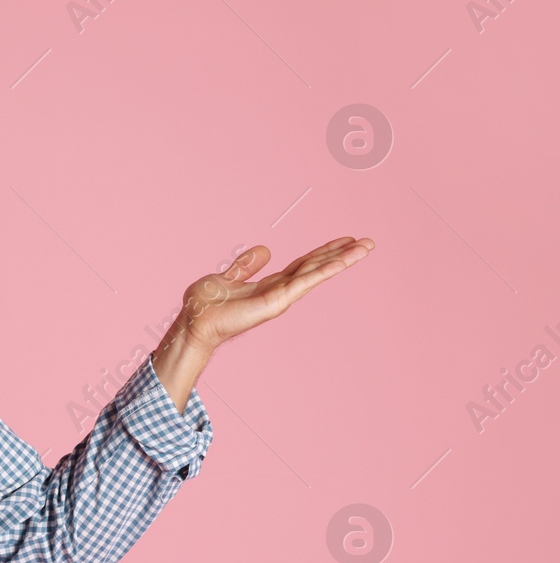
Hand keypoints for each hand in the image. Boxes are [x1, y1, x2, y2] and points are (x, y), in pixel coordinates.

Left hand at [171, 237, 375, 352]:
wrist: (195, 321)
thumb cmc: (206, 304)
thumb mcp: (228, 277)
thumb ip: (246, 265)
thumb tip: (265, 250)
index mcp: (270, 284)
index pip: (303, 264)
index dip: (324, 251)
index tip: (345, 240)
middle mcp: (280, 290)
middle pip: (316, 267)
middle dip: (342, 254)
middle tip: (368, 242)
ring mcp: (281, 297)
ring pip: (317, 272)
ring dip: (343, 259)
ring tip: (366, 247)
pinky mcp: (277, 302)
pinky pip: (305, 282)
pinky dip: (324, 271)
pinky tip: (343, 261)